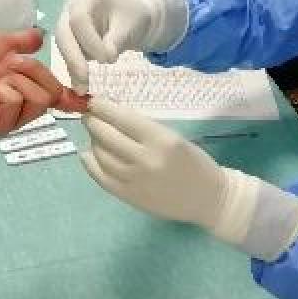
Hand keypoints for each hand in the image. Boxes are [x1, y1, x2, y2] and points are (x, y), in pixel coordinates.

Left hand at [0, 28, 88, 134]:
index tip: (88, 102)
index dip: (72, 99)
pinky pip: (15, 105)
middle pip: (49, 92)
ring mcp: (8, 116)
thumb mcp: (1, 42)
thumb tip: (42, 37)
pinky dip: (5, 93)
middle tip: (7, 67)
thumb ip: (24, 41)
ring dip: (15, 81)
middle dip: (32, 73)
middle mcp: (20, 104)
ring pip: (35, 98)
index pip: (54, 95)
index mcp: (24, 86)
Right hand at [55, 0, 187, 93]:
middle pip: (63, 33)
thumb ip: (116, 41)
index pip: (79, 19)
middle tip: (84, 81)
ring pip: (63, 47)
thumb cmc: (132, 19)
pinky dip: (73, 71)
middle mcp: (71, 9)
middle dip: (73, 58)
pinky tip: (80, 87)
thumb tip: (105, 59)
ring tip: (82, 89)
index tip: (107, 60)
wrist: (131, 20)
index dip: (89, 41)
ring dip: (72, 67)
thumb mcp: (130, 27)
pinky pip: (68, 56)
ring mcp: (67, 24)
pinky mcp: (69, 40)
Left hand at [81, 98, 297, 260]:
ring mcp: (134, 180)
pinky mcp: (128, 196)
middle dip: (93, 121)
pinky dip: (90, 163)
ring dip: (93, 140)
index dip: (102, 107)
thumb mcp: (174, 138)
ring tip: (94, 133)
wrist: (209, 199)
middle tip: (89, 114)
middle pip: (106, 135)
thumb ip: (143, 128)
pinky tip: (88, 154)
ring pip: (100, 155)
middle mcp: (145, 159)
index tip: (92, 99)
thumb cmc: (195, 163)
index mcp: (161, 139)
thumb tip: (111, 114)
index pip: (122, 118)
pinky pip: (100, 177)